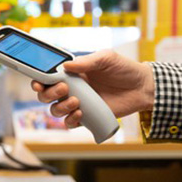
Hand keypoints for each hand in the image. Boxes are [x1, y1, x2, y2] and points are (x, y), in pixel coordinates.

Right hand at [36, 50, 154, 128]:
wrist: (143, 87)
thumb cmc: (124, 69)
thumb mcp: (106, 58)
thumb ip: (87, 62)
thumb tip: (66, 66)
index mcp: (72, 72)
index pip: (47, 76)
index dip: (38, 80)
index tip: (38, 82)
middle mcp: (72, 88)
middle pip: (46, 95)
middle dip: (48, 93)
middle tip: (64, 88)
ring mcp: (79, 103)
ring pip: (56, 110)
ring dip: (61, 106)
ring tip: (77, 101)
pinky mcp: (88, 116)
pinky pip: (70, 123)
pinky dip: (71, 120)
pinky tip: (80, 113)